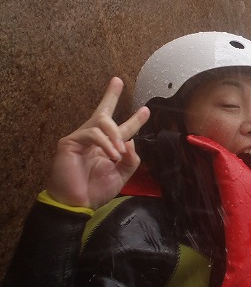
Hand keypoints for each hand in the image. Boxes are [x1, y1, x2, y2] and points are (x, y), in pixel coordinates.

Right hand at [47, 77, 150, 208]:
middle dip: (111, 96)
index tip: (146, 109)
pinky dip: (106, 144)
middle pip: (103, 112)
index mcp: (106, 146)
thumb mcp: (122, 174)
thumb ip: (131, 159)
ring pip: (101, 121)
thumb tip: (132, 141)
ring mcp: (80, 139)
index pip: (121, 128)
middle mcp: (93, 139)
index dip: (134, 119)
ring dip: (116, 135)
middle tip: (118, 81)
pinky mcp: (69, 142)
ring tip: (120, 152)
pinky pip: (93, 134)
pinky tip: (112, 155)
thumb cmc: (96, 191)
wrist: (77, 204)